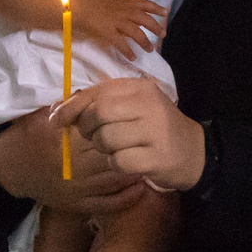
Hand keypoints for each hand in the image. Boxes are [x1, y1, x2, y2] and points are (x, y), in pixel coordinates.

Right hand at [0, 108, 149, 215]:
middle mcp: (72, 166)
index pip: (99, 132)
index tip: (136, 119)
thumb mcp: (44, 115)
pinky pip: (108, 204)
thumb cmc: (30, 135)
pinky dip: (127, 196)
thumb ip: (70, 105)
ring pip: (114, 180)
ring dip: (135, 170)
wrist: (11, 167)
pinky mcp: (78, 205)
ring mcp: (76, 189)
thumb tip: (97, 92)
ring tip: (150, 158)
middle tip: (151, 139)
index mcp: (64, 141)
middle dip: (131, 148)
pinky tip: (141, 185)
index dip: (119, 126)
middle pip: (111, 156)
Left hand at [55, 79, 204, 192]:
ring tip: (116, 148)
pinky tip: (128, 160)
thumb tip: (57, 111)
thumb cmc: (154, 127)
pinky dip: (116, 163)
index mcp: (140, 87)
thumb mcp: (132, 106)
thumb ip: (98, 103)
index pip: (97, 92)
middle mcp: (149, 105)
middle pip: (99, 113)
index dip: (72, 106)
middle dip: (87, 128)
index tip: (57, 120)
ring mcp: (155, 131)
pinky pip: (119, 161)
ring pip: (106, 139)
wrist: (194, 151)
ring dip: (102, 148)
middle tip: (94, 135)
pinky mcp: (157, 157)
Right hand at [70, 0, 167, 59]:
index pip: (144, 3)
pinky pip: (121, 43)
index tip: (165, 12)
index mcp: (123, 2)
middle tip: (163, 34)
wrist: (76, 6)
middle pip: (144, 18)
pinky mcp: (108, 31)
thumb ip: (122, 10)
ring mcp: (116, 21)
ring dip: (145, 41)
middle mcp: (123, 11)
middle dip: (155, 26)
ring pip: (136, 31)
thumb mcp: (110, 3)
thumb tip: (132, 20)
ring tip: (150, 50)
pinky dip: (128, 51)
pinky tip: (133, 57)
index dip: (156, 8)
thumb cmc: (90, 5)